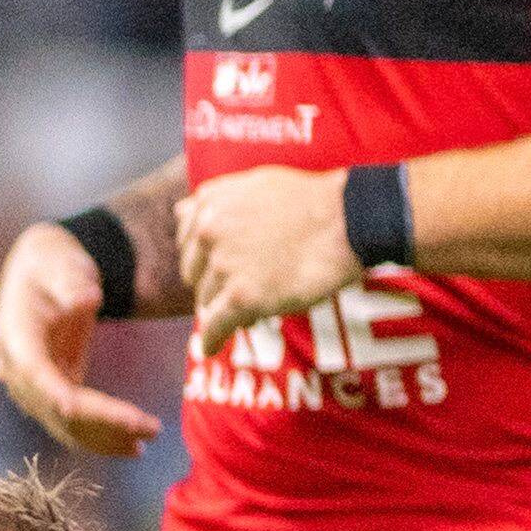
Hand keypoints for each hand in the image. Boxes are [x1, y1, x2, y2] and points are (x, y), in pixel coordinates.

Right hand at [0, 225, 158, 455]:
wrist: (42, 269)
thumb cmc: (54, 262)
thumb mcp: (61, 263)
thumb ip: (71, 280)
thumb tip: (86, 300)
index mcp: (14, 338)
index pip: (41, 379)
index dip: (75, 403)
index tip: (117, 417)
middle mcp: (16, 369)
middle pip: (56, 410)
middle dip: (103, 425)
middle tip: (150, 430)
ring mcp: (30, 384)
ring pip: (63, 424)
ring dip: (103, 439)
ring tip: (145, 444)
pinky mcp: (49, 390)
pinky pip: (71, 421)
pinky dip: (98, 435)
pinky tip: (130, 443)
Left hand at [179, 166, 360, 348]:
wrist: (351, 220)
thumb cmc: (312, 202)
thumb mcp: (257, 184)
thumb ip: (216, 199)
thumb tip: (179, 211)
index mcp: (211, 205)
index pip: (188, 241)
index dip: (206, 257)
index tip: (220, 266)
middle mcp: (210, 233)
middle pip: (196, 273)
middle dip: (215, 282)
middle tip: (243, 286)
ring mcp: (225, 266)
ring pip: (208, 300)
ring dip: (226, 306)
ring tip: (254, 304)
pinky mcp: (243, 297)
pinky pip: (216, 325)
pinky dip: (212, 339)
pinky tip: (212, 347)